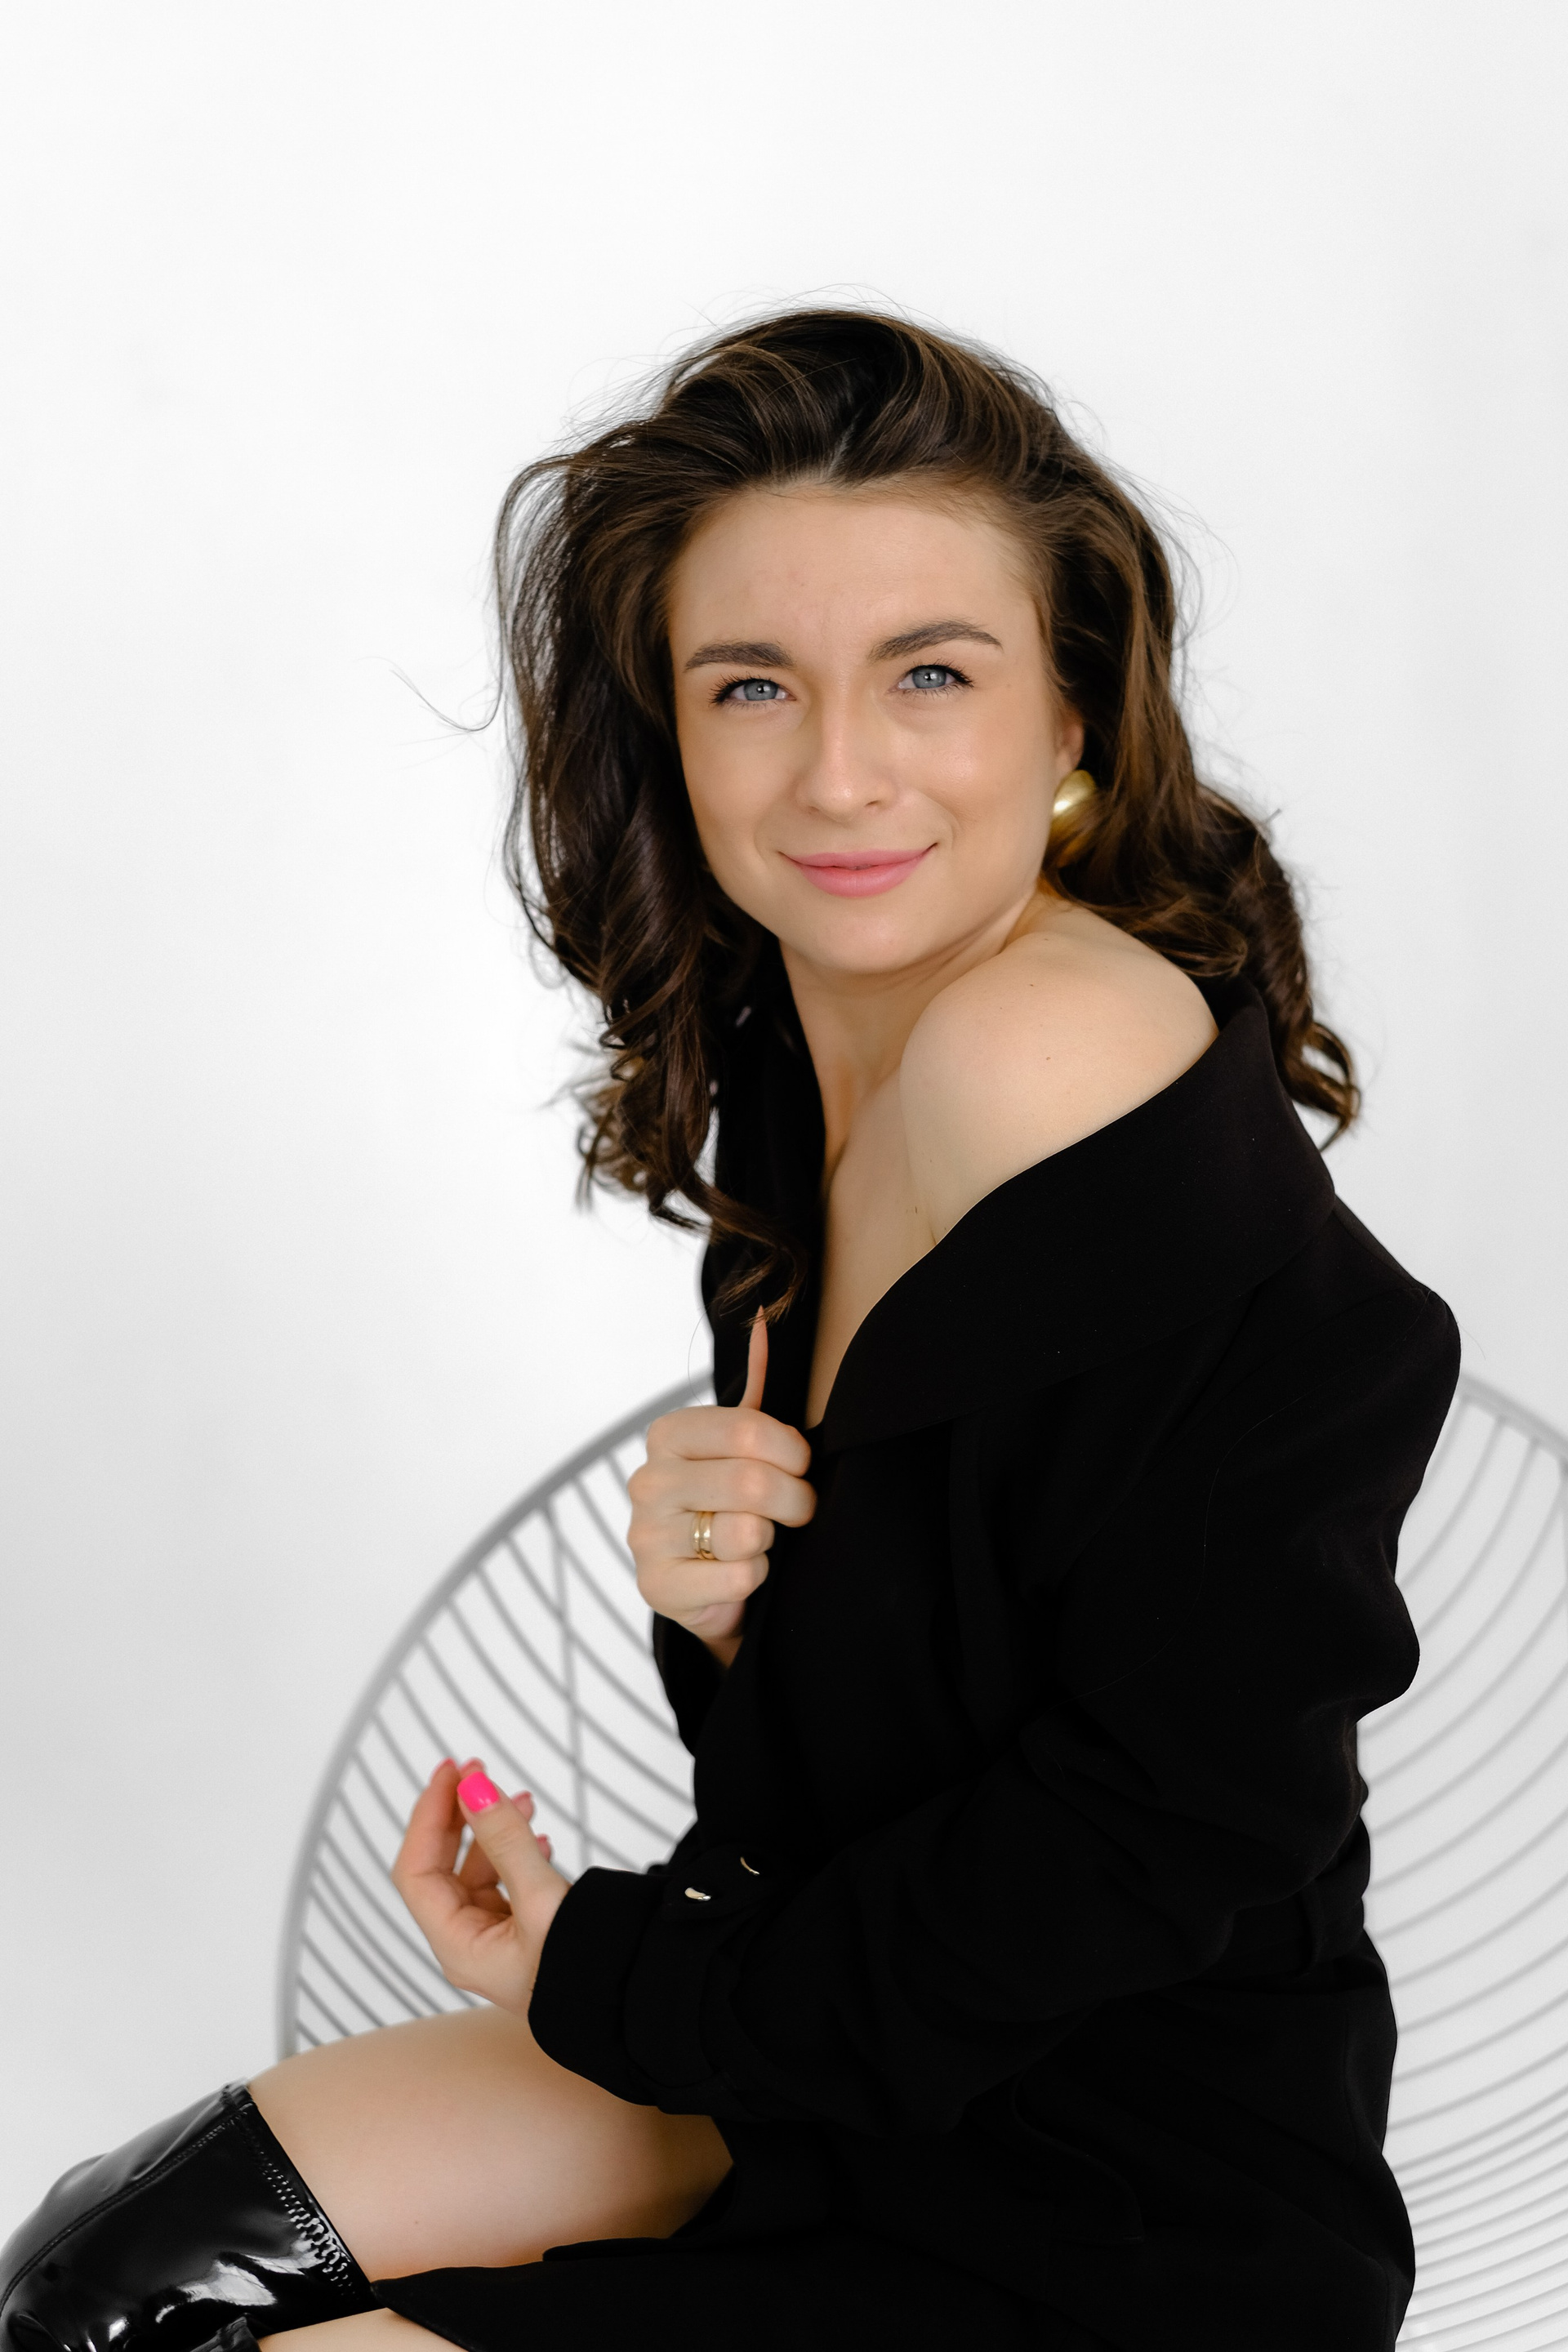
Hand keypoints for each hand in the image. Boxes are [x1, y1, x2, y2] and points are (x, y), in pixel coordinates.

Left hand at [391, 1756, 569, 2014]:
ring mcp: (497, 1941)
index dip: (428, 1817)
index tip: (452, 1773)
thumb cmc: (589, 1972)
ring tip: (524, 1799)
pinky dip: (516, 1852)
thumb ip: (507, 1840)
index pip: (417, 1872)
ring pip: (476, 1873)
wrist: (636, 2005)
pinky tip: (540, 1839)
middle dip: (456, 1816)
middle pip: (440, 1868)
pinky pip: (506, 1884)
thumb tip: (473, 1788)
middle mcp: (470, 1945)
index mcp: (459, 1947)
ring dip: (491, 1831)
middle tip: (476, 1769)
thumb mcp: (544, 1899)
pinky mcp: (526, 1935)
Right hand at [627, 1317, 814, 1666]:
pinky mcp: (654, 1586)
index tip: (802, 1466)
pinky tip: (737, 1572)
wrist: (704, 1582)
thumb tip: (766, 1317)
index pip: (749, 1429)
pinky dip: (754, 1579)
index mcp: (667, 1433)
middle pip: (753, 1484)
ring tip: (757, 1539)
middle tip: (799, 1509)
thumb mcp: (741, 1444)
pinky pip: (738, 1578)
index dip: (793, 1453)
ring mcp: (644, 1535)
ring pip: (747, 1534)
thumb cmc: (731, 1502)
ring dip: (770, 1541)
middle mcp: (646, 1480)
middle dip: (796, 1501)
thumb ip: (757, 1386)